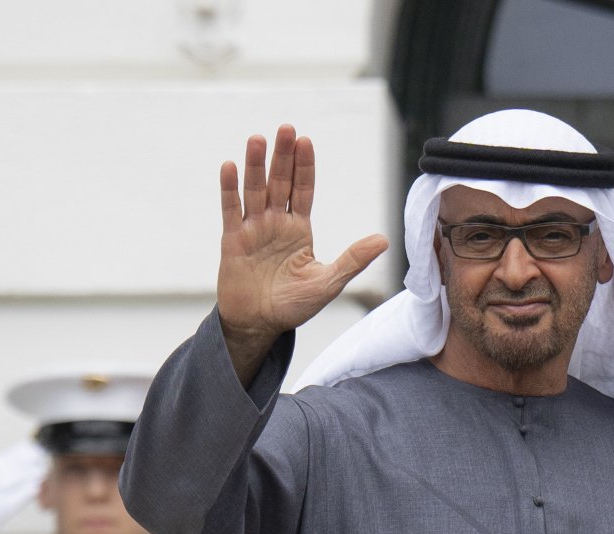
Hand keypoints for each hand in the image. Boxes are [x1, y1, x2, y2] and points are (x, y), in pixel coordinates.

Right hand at [217, 125, 387, 382]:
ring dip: (256, 165)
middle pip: (279, 183)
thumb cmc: (294, 305)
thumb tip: (384, 240)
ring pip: (254, 190)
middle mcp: (275, 223)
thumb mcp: (329, 281)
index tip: (305, 141)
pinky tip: (230, 167)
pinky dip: (230, 189)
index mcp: (299, 230)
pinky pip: (230, 210)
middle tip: (286, 128)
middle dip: (282, 156)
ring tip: (258, 139)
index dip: (304, 167)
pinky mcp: (232, 240)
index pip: (303, 190)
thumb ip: (353, 259)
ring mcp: (253, 229)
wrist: (261, 324)